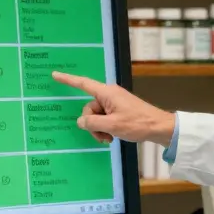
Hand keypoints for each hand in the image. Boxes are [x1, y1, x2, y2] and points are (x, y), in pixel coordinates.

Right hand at [51, 71, 175, 144]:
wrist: (159, 127)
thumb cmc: (137, 124)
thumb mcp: (112, 125)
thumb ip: (92, 123)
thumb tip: (81, 122)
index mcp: (107, 93)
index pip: (83, 84)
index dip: (68, 80)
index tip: (55, 75)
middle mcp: (109, 95)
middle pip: (89, 108)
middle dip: (92, 124)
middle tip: (103, 136)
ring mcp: (115, 103)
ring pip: (97, 116)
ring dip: (100, 129)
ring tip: (109, 138)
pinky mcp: (119, 110)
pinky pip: (105, 118)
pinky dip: (106, 128)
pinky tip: (113, 137)